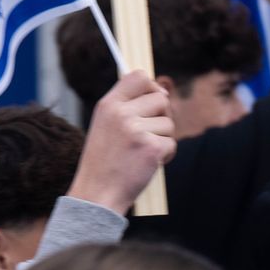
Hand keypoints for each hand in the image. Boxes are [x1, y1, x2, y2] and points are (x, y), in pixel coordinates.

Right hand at [68, 70, 177, 213]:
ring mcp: (136, 130)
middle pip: (160, 99)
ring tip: (141, 153)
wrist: (97, 194)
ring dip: (162, 138)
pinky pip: (172, 143)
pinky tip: (147, 164)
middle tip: (147, 134)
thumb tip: (163, 92)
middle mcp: (121, 113)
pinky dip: (165, 156)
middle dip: (160, 116)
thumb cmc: (104, 161)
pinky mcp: (151, 148)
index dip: (151, 86)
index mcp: (108, 105)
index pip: (137, 76)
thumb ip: (127, 106)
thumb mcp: (105, 125)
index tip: (153, 99)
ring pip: (169, 123)